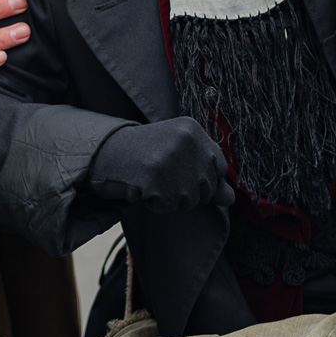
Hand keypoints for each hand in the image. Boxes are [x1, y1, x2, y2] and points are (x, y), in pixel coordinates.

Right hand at [86, 118, 235, 213]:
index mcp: (193, 129)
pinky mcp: (154, 178)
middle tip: (162, 174)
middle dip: (187, 190)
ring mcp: (170, 159)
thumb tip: (230, 199)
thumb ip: (207, 175)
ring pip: (189, 200)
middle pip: (207, 188)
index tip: (179, 169)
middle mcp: (185, 140)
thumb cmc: (146, 154)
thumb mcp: (180, 156)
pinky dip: (155, 203)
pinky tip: (142, 187)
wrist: (105, 152)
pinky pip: (168, 207)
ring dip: (170, 198)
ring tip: (151, 179)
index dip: (202, 177)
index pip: (219, 167)